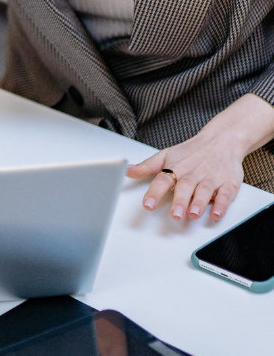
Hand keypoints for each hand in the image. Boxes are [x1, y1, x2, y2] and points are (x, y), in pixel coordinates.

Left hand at [127, 93, 273, 221]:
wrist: (221, 140)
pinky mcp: (228, 183)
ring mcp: (211, 178)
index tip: (148, 205)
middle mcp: (193, 173)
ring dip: (199, 203)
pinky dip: (222, 204)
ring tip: (193, 214)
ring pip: (204, 191)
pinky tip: (216, 213)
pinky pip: (225, 195)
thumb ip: (147, 166)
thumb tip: (127, 171)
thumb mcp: (166, 155)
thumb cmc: (191, 151)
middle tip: (175, 215)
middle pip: (185, 187)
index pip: (163, 180)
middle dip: (180, 201)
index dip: (154, 192)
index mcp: (176, 167)